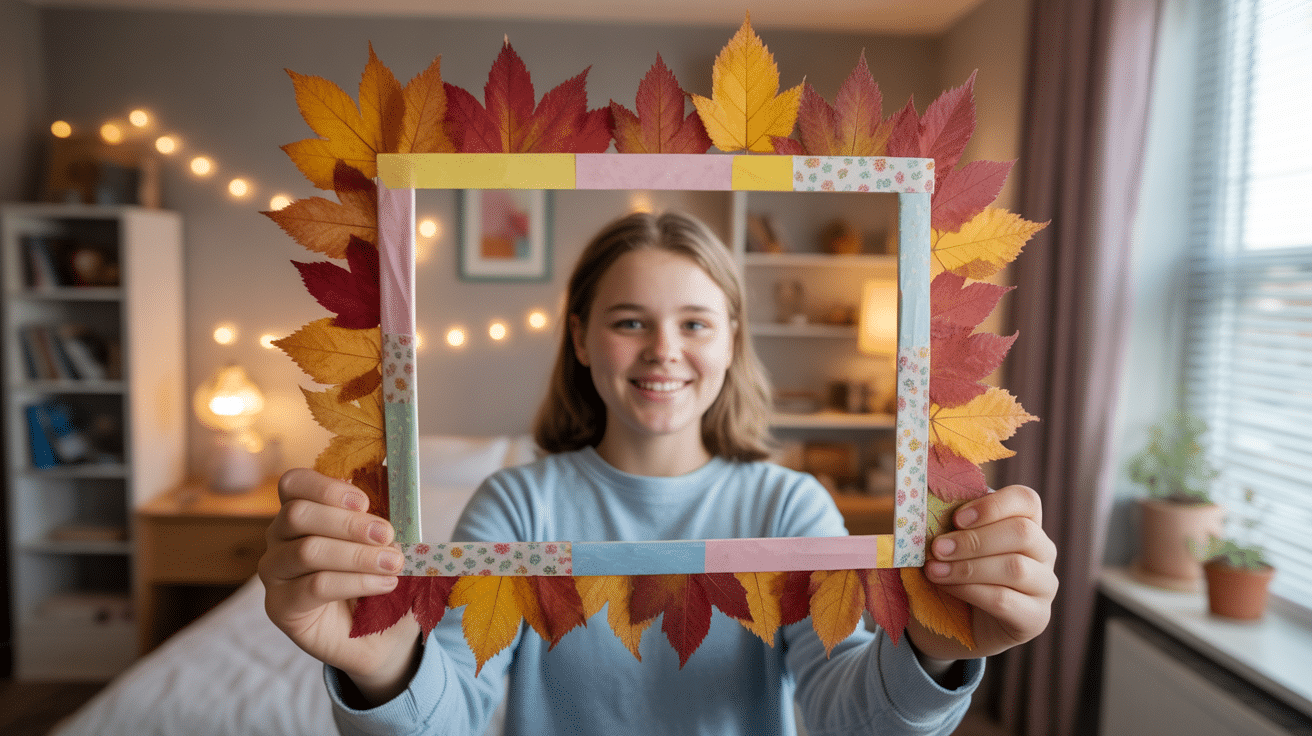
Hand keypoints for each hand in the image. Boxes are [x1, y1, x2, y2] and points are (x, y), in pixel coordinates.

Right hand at [258, 468, 420, 704]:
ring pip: (307, 550)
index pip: (293, 484)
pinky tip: (384, 584)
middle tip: (388, 535)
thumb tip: (394, 486)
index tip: (364, 501)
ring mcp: (275, 573)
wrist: (382, 636)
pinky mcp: (280, 607)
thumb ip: (383, 515)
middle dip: (349, 523)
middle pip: (298, 514)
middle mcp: (280, 539)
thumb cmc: (381, 579)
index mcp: (303, 513)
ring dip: (357, 555)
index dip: (326, 487)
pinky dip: (356, 581)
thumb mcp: (387, 542)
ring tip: (393, 564)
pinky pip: (315, 586)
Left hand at [906, 485, 1057, 663]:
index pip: (1026, 500)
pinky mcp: (1035, 617)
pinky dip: (970, 591)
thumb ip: (942, 522)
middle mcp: (1042, 551)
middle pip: (1022, 533)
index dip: (992, 506)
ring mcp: (1044, 585)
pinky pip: (1005, 600)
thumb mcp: (945, 541)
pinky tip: (947, 588)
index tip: (956, 519)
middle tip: (937, 548)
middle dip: (974, 540)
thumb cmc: (950, 569)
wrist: (950, 621)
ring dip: (968, 568)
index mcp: (1025, 521)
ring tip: (933, 570)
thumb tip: (923, 502)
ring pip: (1015, 568)